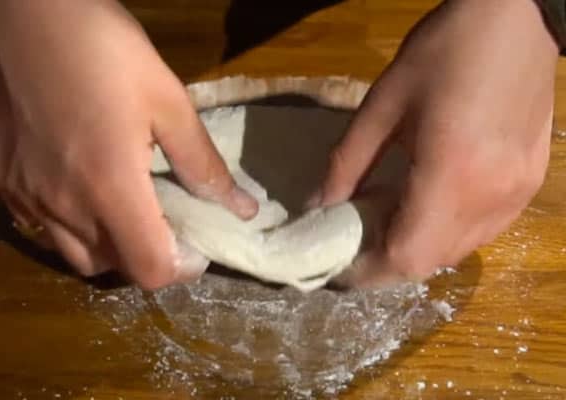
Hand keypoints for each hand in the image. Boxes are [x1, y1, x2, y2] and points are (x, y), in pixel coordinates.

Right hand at [0, 0, 256, 288]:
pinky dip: (72, 228)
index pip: (150, 269)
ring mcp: (25, 197)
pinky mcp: (2, 182)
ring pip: (75, 256)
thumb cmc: (107, 50)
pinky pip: (42, 230)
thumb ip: (203, 164)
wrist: (27, 12)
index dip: (182, 267)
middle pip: (114, 268)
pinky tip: (83, 190)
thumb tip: (243, 208)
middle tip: (166, 221)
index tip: (196, 243)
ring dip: (110, 247)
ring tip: (126, 209)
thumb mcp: (169, 102)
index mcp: (109, 187)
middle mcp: (62, 206)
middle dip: (148, 255)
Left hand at [315, 0, 558, 284]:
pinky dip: (446, 231)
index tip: (336, 267)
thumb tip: (316, 206)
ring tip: (386, 217)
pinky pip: (481, 230)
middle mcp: (490, 199)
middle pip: (431, 262)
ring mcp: (516, 196)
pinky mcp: (530, 185)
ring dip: (417, 246)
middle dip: (387, 260)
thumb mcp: (382, 105)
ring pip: (457, 251)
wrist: (517, 19)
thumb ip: (346, 164)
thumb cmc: (443, 53)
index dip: (367, 272)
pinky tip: (427, 201)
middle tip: (355, 236)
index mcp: (452, 176)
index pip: (406, 257)